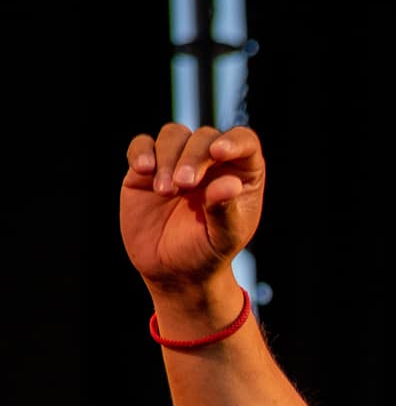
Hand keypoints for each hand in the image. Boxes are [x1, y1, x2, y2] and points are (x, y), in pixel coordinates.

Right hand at [120, 123, 264, 297]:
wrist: (173, 270)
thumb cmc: (208, 252)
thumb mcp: (224, 238)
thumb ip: (226, 211)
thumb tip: (230, 184)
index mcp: (241, 174)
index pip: (245, 142)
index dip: (234, 141)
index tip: (219, 153)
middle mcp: (211, 162)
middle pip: (203, 137)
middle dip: (193, 157)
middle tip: (184, 185)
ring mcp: (177, 162)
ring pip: (173, 135)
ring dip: (167, 157)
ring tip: (166, 191)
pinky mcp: (146, 170)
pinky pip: (142, 146)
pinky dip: (141, 152)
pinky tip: (143, 170)